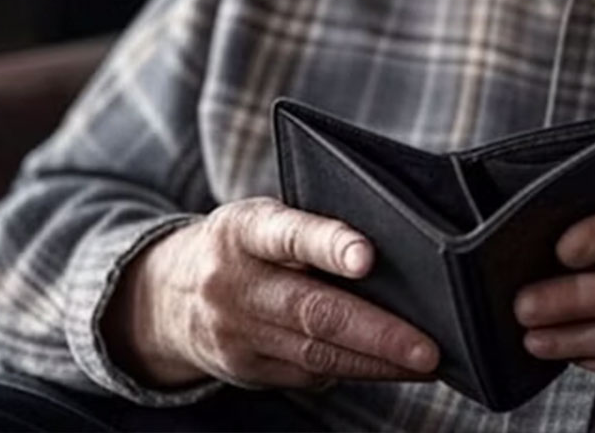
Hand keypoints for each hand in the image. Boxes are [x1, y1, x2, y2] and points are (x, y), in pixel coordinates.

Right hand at [104, 197, 438, 389]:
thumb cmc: (245, 244)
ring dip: (376, 362)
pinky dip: (353, 371)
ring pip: (315, 353)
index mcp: (243, 229)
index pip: (290, 233)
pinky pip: (308, 375)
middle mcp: (232, 282)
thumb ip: (310, 230)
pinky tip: (389, 368)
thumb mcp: (262, 219)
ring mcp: (235, 333)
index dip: (330, 245)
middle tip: (427, 346)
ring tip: (424, 362)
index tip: (369, 257)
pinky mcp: (244, 369)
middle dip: (377, 332)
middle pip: (312, 311)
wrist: (167, 294)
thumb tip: (392, 257)